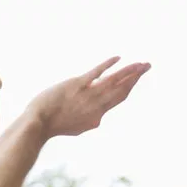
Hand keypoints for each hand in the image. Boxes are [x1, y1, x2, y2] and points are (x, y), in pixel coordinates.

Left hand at [26, 57, 149, 138]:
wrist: (39, 124)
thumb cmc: (54, 126)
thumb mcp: (77, 128)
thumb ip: (90, 122)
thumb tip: (98, 120)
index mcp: (97, 117)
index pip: (118, 99)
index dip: (129, 88)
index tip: (136, 79)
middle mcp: (96, 106)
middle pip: (121, 89)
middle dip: (136, 76)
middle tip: (147, 66)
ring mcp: (88, 94)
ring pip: (114, 80)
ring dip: (130, 70)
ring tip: (142, 63)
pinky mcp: (77, 84)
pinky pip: (97, 72)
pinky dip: (108, 65)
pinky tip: (118, 58)